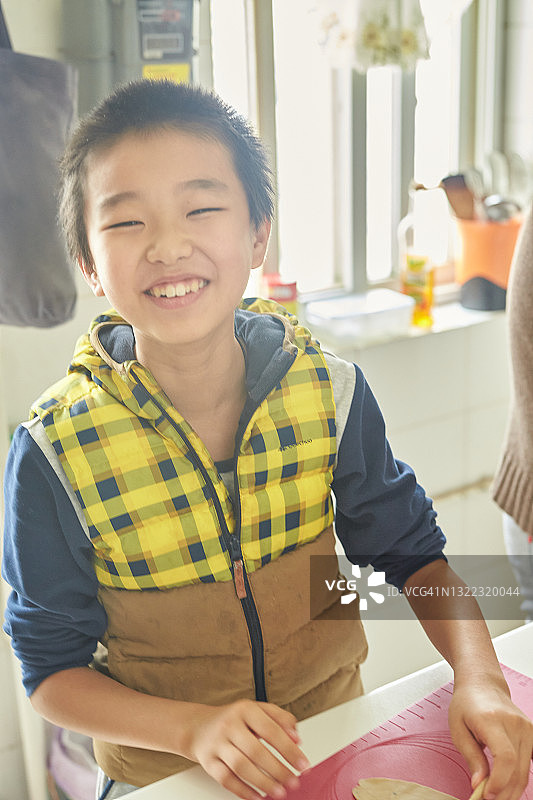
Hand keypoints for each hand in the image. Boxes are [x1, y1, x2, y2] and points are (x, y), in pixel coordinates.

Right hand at [186, 699, 309, 799]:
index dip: (289, 749)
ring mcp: (217, 744)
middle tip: (294, 782)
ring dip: (263, 782)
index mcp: (245, 709)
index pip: (271, 730)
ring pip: (241, 766)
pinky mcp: (208, 762)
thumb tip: (296, 737)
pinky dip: (243, 791)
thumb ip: (280, 718)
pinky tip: (258, 797)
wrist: (199, 727)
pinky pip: (226, 779)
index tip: (303, 764)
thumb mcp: (257, 710)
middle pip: (256, 751)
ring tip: (280, 792)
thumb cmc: (233, 719)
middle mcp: (230, 725)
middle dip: (278, 770)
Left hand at [449, 676, 532, 799]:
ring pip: (525, 770)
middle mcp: (514, 723)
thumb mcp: (458, 729)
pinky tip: (509, 784)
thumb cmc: (466, 704)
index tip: (486, 795)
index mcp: (491, 719)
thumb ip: (471, 757)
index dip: (499, 782)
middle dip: (504, 792)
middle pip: (517, 769)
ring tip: (495, 794)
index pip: (505, 758)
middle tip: (487, 799)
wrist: (482, 685)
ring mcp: (527, 727)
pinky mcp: (532, 732)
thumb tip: (479, 784)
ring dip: (512, 788)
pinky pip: (531, 762)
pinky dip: (521, 777)